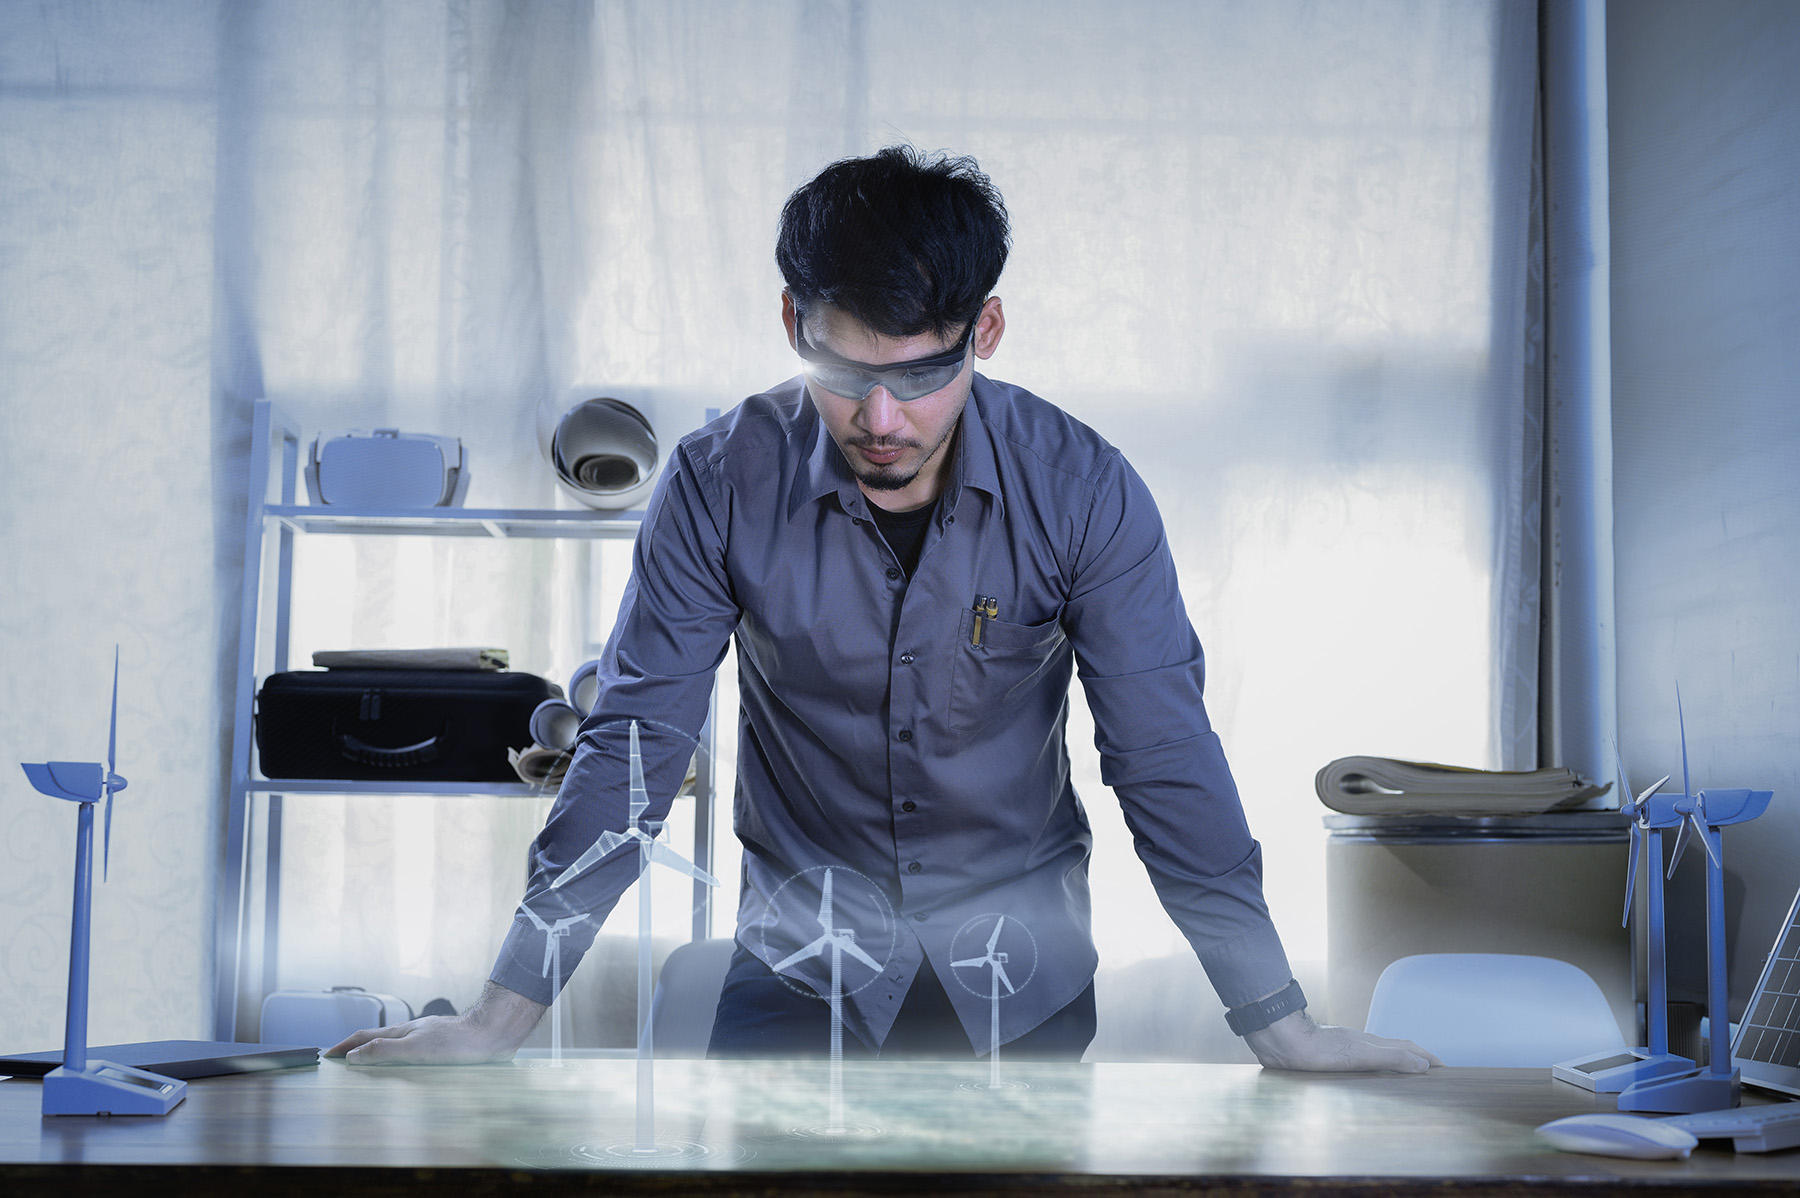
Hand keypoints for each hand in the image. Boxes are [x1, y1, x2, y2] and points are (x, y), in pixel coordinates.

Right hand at [325, 981, 546, 1064]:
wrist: (493, 1034)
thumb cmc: (458, 1042)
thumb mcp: (415, 1048)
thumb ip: (384, 1051)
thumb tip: (354, 1055)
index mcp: (403, 1031)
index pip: (365, 1037)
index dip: (345, 1046)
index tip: (328, 1055)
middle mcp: (413, 1032)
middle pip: (378, 1038)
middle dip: (357, 1048)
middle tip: (341, 1058)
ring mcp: (428, 1038)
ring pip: (396, 1044)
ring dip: (377, 1052)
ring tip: (367, 1062)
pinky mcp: (443, 1047)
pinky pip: (411, 1052)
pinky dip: (398, 1058)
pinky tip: (405, 1065)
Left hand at [1243, 1008, 1442, 1072]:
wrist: (1280, 1041)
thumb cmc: (1315, 1050)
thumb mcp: (1359, 1055)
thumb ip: (1390, 1058)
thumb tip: (1422, 1065)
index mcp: (1371, 1043)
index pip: (1408, 1049)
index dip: (1428, 1058)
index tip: (1445, 1069)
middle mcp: (1360, 1043)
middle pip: (1396, 1049)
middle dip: (1416, 1060)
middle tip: (1432, 1074)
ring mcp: (1345, 1049)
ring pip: (1378, 1056)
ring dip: (1395, 1064)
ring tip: (1406, 1079)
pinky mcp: (1330, 1058)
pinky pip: (1362, 1063)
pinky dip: (1374, 1070)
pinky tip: (1367, 1079)